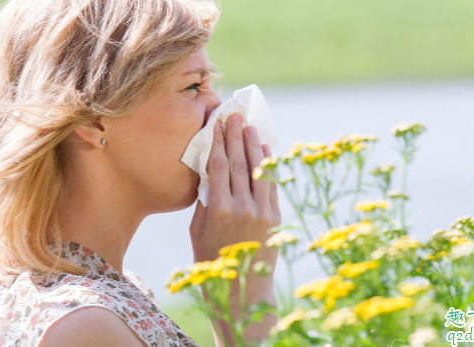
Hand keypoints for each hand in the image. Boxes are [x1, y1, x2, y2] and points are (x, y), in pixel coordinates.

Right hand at [189, 113, 280, 268]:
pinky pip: (271, 185)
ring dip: (253, 145)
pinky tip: (265, 150)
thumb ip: (204, 203)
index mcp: (218, 210)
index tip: (216, 124)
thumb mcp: (198, 233)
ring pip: (257, 170)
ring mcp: (261, 211)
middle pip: (237, 162)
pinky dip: (268, 165)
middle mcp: (242, 207)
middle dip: (235, 136)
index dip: (217, 142)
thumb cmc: (212, 263)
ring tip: (249, 126)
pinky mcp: (275, 217)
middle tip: (234, 115)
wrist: (242, 291)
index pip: (217, 166)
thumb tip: (209, 176)